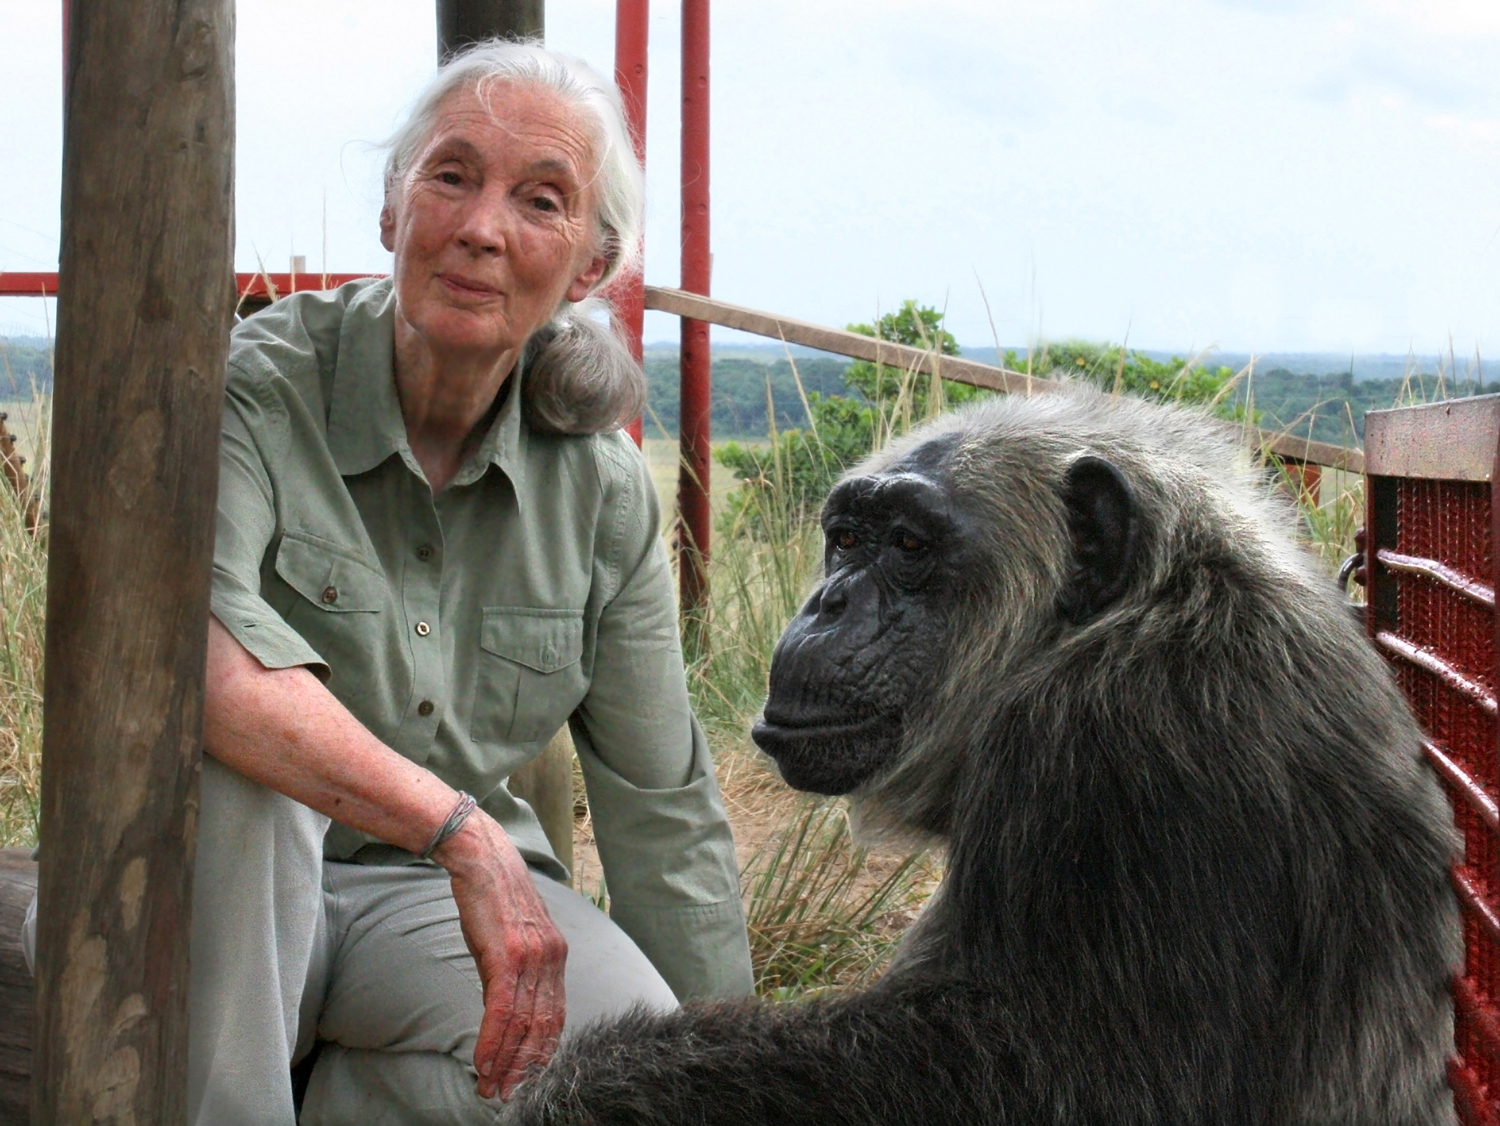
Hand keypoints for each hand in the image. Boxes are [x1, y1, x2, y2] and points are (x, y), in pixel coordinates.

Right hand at [435, 809, 567, 1099]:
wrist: (482, 858)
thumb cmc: (492, 898)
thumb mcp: (511, 939)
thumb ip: (515, 973)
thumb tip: (504, 1011)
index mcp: (556, 956)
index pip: (555, 1016)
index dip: (542, 1051)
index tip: (528, 1077)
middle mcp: (552, 959)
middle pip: (544, 1027)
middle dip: (526, 1067)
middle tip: (509, 1095)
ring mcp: (533, 958)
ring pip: (524, 1025)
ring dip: (506, 1063)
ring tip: (492, 1089)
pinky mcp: (509, 955)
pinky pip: (503, 1011)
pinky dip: (492, 1042)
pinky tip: (483, 1063)